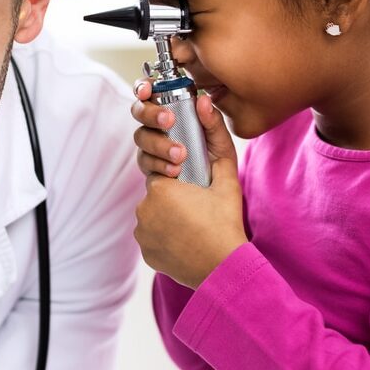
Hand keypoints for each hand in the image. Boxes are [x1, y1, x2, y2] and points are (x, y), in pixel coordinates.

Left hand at [131, 79, 246, 287]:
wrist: (224, 269)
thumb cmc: (226, 221)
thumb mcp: (227, 175)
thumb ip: (214, 133)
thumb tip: (202, 101)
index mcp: (161, 186)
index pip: (163, 170)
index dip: (178, 175)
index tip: (193, 185)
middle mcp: (144, 207)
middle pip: (158, 191)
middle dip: (174, 195)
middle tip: (196, 208)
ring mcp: (142, 231)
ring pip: (152, 213)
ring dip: (167, 214)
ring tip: (192, 224)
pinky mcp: (145, 250)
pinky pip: (151, 235)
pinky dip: (163, 235)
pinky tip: (183, 239)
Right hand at [131, 79, 237, 175]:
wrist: (213, 188)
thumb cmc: (215, 157)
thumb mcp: (220, 138)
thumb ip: (212, 120)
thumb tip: (203, 100)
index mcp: (171, 109)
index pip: (150, 91)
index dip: (143, 87)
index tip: (147, 90)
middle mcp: (156, 124)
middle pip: (139, 110)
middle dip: (151, 114)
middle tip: (168, 120)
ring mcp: (150, 145)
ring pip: (141, 136)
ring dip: (159, 144)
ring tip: (180, 155)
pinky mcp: (148, 165)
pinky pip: (145, 161)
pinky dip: (160, 164)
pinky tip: (174, 170)